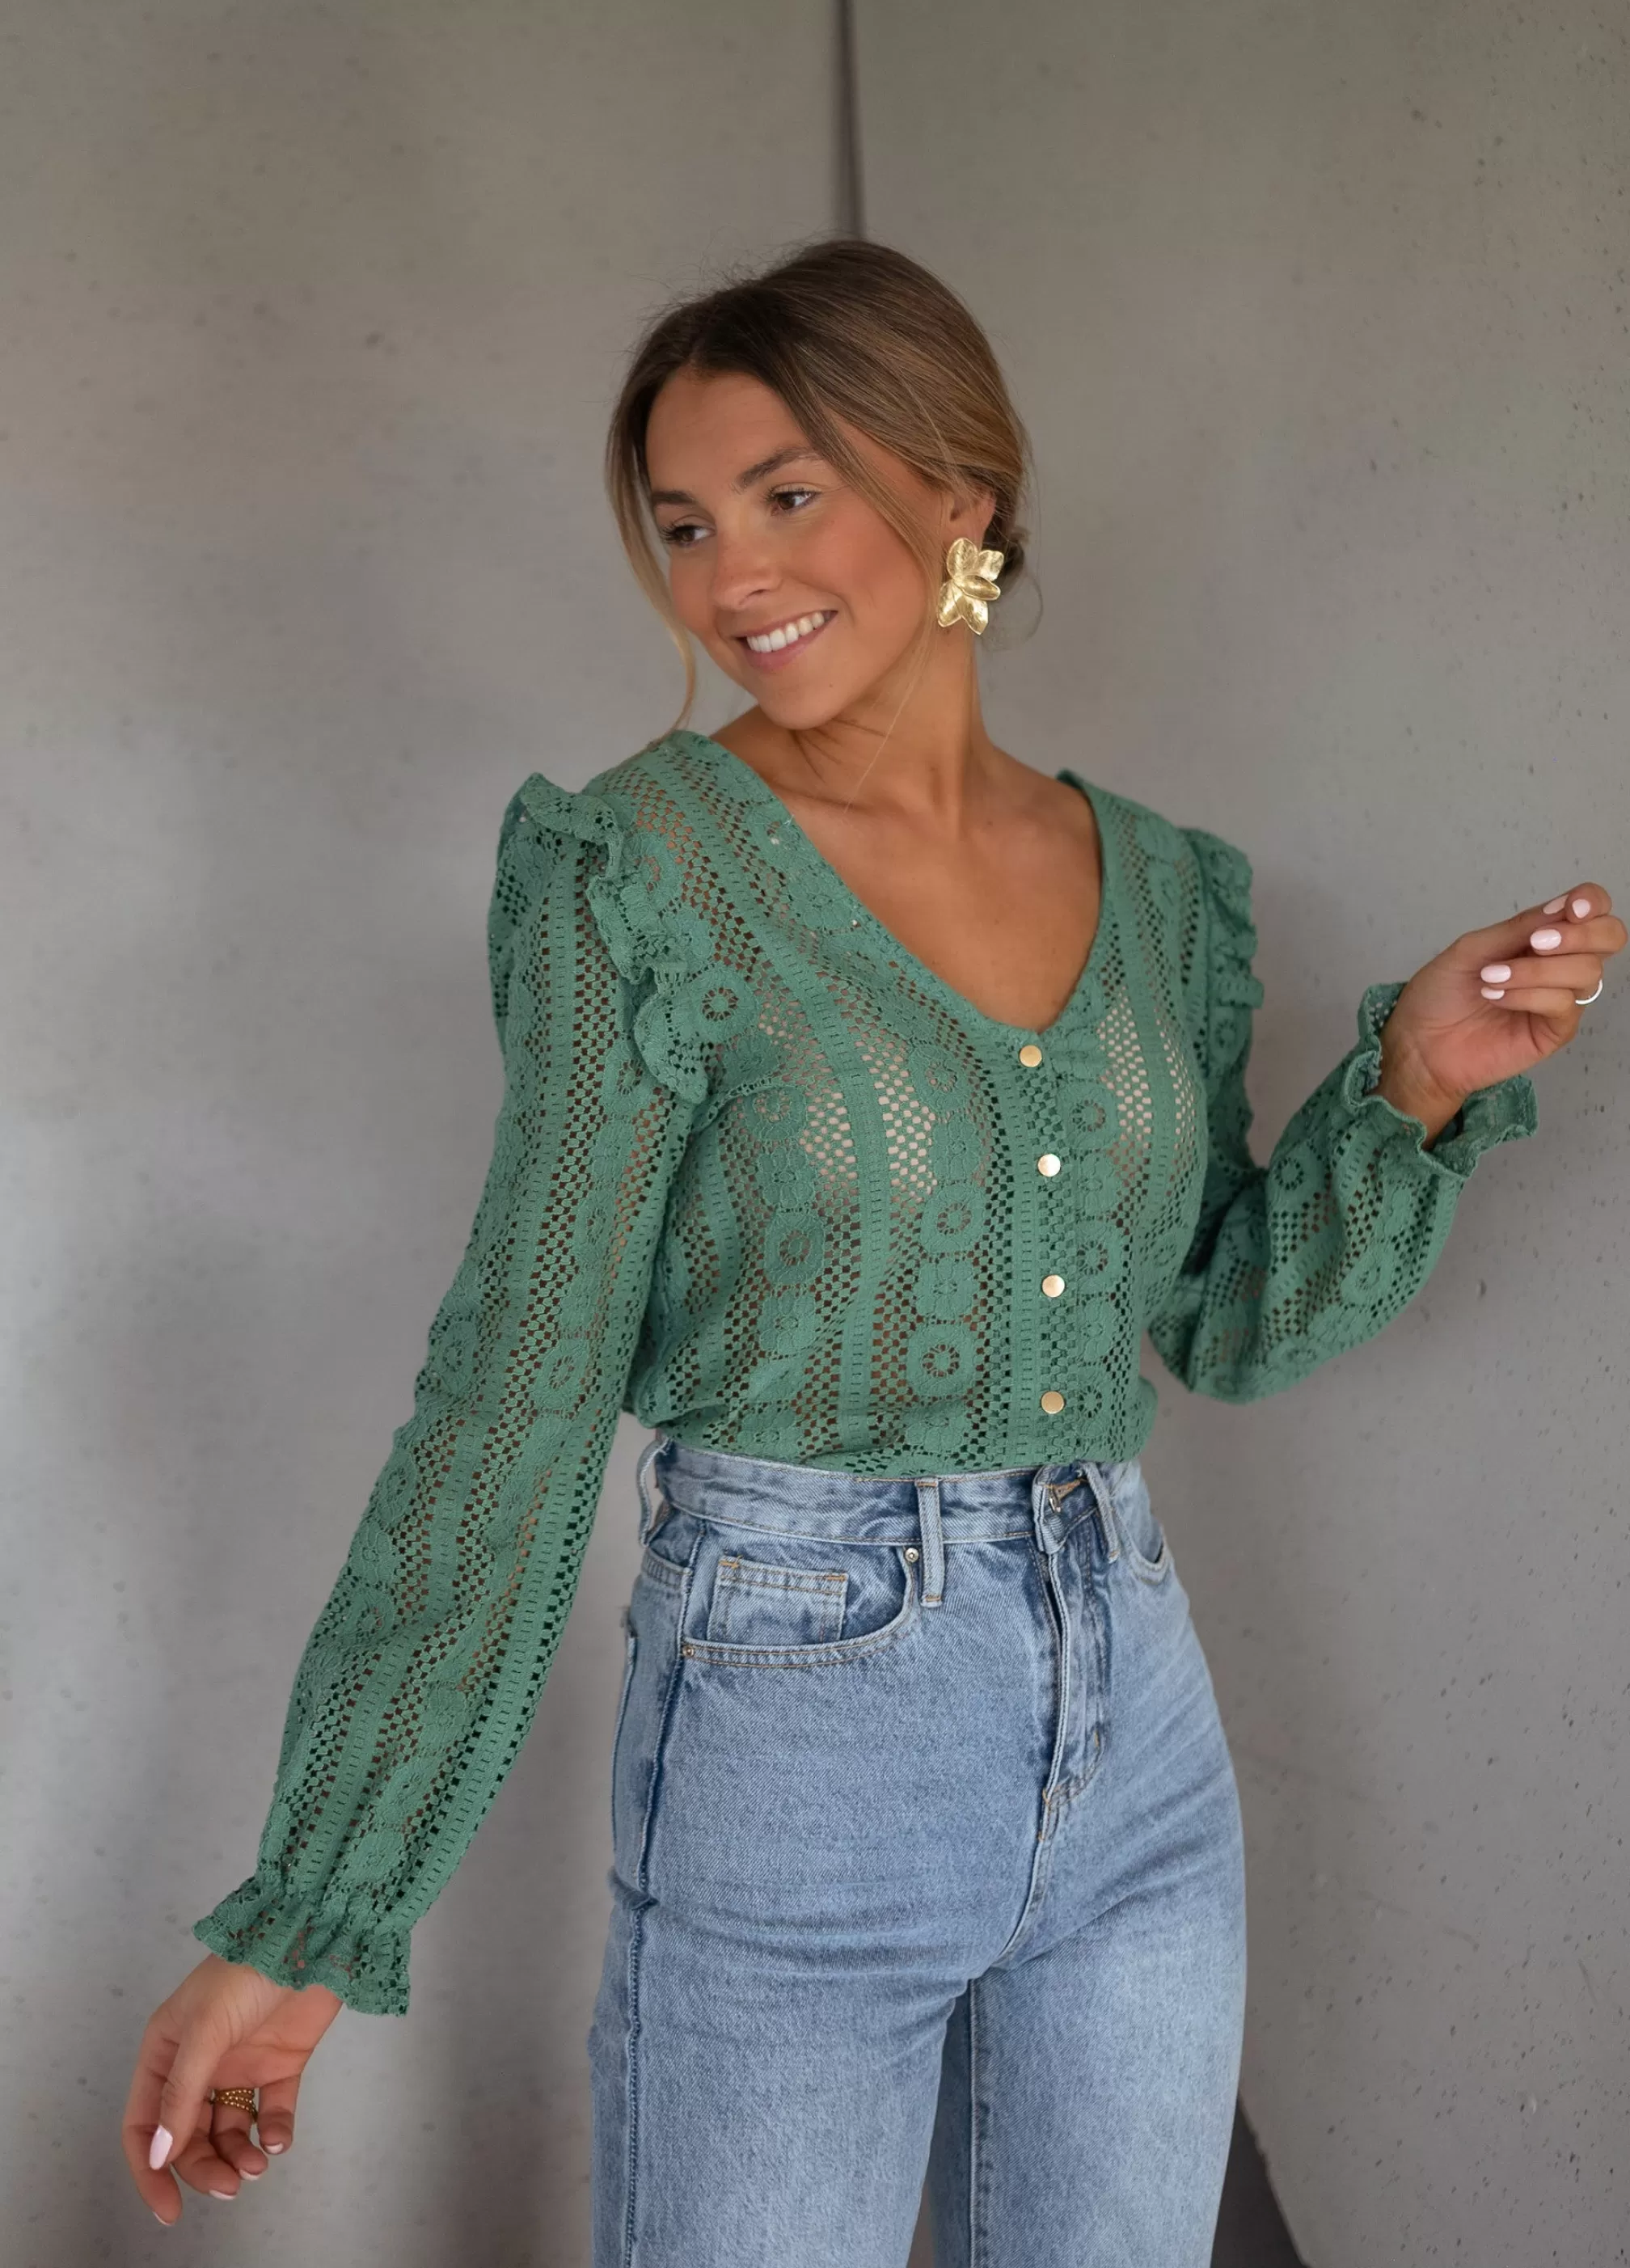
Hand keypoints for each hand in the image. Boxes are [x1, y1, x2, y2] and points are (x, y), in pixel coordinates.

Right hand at [121, 1953, 343, 2225]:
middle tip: (231, 2186)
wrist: (314, 1937)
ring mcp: (240, 2065)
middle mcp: (199, 2063)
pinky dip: (274, 2133)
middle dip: (205, 2167)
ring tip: (257, 2165)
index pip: (144, 2124)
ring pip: (229, 2131)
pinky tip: (278, 2139)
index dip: (151, 2169)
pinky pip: (271, 2113)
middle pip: (189, 2136)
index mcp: (166, 2051)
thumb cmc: (248, 1969)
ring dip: (239, 2155)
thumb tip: (159, 2153)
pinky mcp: (281, 2065)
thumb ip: (181, 2094)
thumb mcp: (205, 2030)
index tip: (168, 2208)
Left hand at [1378, 881, 1624, 1122]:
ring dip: (1537, 970)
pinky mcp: (1555, 1031)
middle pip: (1610, 938)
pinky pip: (1563, 1004)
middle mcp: (1560, 965)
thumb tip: (1563, 906)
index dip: (1592, 902)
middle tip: (1537, 942)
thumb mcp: (1473, 948)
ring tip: (1491, 977)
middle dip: (1582, 934)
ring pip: (1586, 971)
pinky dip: (1529, 995)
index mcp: (1544, 938)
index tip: (1570, 908)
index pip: (1593, 912)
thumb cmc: (1441, 993)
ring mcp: (1561, 999)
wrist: (1419, 1042)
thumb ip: (1518, 928)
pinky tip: (1496, 997)